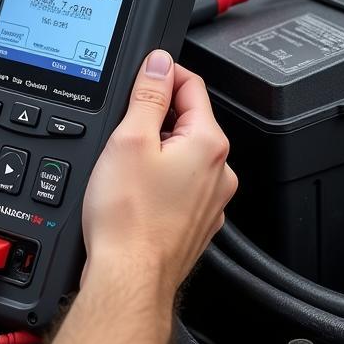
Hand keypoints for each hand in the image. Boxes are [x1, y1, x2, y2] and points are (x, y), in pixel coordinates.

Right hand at [82, 51, 237, 293]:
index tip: (141, 76)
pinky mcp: (197, 222)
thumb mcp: (129, 139)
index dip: (162, 73)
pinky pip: (182, 185)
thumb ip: (148, 94)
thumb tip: (159, 63)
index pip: (192, 85)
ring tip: (127, 166)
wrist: (129, 279)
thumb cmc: (128, 219)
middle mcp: (220, 171)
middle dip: (157, 116)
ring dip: (158, 149)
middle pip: (189, 120)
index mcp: (208, 143)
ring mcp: (212, 200)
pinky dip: (161, 179)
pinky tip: (136, 193)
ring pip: (184, 154)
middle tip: (123, 129)